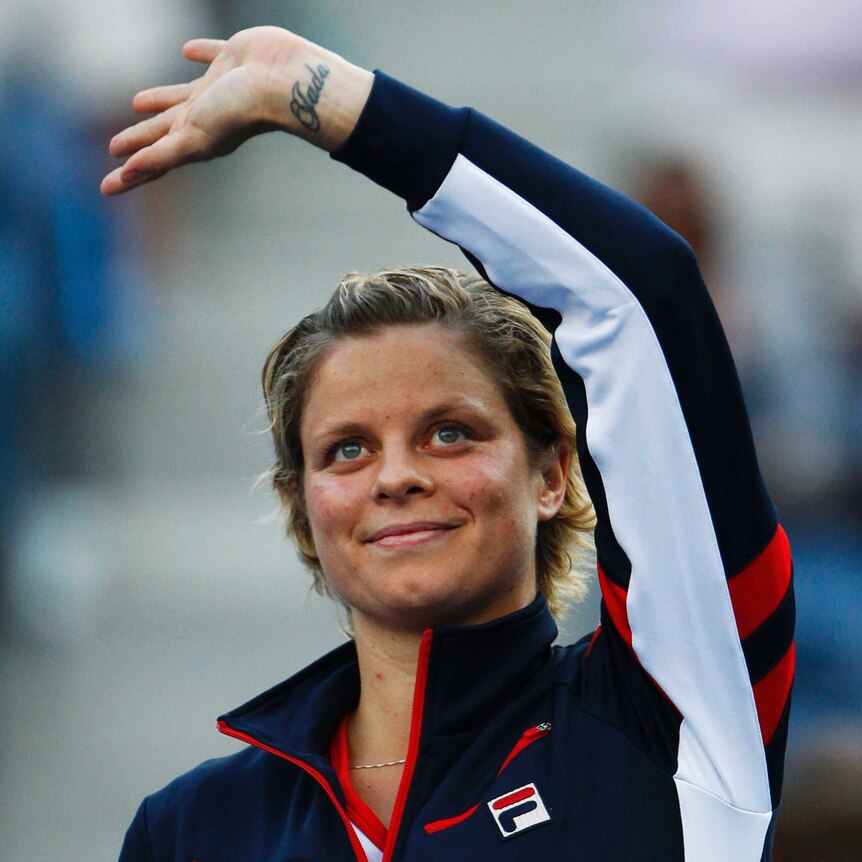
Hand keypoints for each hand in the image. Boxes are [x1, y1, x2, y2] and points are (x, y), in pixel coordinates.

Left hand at [101, 26, 372, 195]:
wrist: (282, 82)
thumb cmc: (240, 111)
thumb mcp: (193, 137)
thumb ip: (161, 155)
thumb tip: (126, 173)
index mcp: (195, 138)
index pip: (153, 160)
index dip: (130, 174)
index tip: (106, 187)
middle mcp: (205, 117)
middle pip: (161, 131)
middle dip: (139, 139)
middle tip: (115, 147)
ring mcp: (219, 89)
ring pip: (180, 97)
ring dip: (159, 101)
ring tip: (137, 103)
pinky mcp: (232, 60)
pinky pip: (210, 55)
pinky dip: (200, 53)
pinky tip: (190, 51)